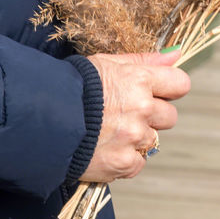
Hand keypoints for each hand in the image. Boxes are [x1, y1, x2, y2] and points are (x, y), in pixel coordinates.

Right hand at [81, 51, 190, 181]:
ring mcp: (133, 137)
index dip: (170, 89)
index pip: (180, 84)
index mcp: (140, 80)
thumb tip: (177, 54)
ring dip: (136, 139)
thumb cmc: (72, 86)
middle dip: (153, 116)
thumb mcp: (107, 63)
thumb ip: (144, 60)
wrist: (39, 119)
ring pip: (152, 141)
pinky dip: (124, 160)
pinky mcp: (122, 162)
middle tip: (125, 115)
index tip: (158, 93)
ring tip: (108, 133)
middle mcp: (142, 108)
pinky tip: (104, 150)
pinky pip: (137, 163)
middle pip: (169, 116)